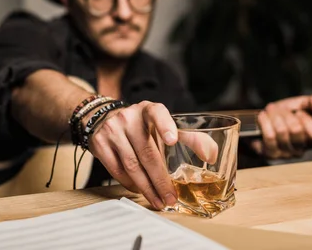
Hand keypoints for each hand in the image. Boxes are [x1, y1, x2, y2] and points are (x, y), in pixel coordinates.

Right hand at [87, 101, 217, 209]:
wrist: (104, 119)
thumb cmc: (141, 126)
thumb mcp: (164, 125)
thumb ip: (189, 137)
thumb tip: (211, 155)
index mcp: (148, 110)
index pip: (157, 113)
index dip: (165, 125)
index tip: (172, 140)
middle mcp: (129, 117)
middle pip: (147, 152)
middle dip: (160, 179)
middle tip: (170, 197)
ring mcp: (112, 130)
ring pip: (132, 165)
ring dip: (146, 187)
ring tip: (158, 201)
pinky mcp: (99, 143)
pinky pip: (117, 170)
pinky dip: (130, 184)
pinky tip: (140, 190)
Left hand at [251, 95, 311, 158]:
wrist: (264, 122)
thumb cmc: (286, 114)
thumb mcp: (301, 105)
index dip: (306, 120)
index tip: (298, 112)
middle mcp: (301, 150)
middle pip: (296, 129)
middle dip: (286, 114)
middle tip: (279, 108)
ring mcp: (286, 154)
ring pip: (281, 131)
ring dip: (274, 115)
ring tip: (270, 109)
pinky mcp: (271, 154)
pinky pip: (269, 136)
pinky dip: (265, 122)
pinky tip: (263, 115)